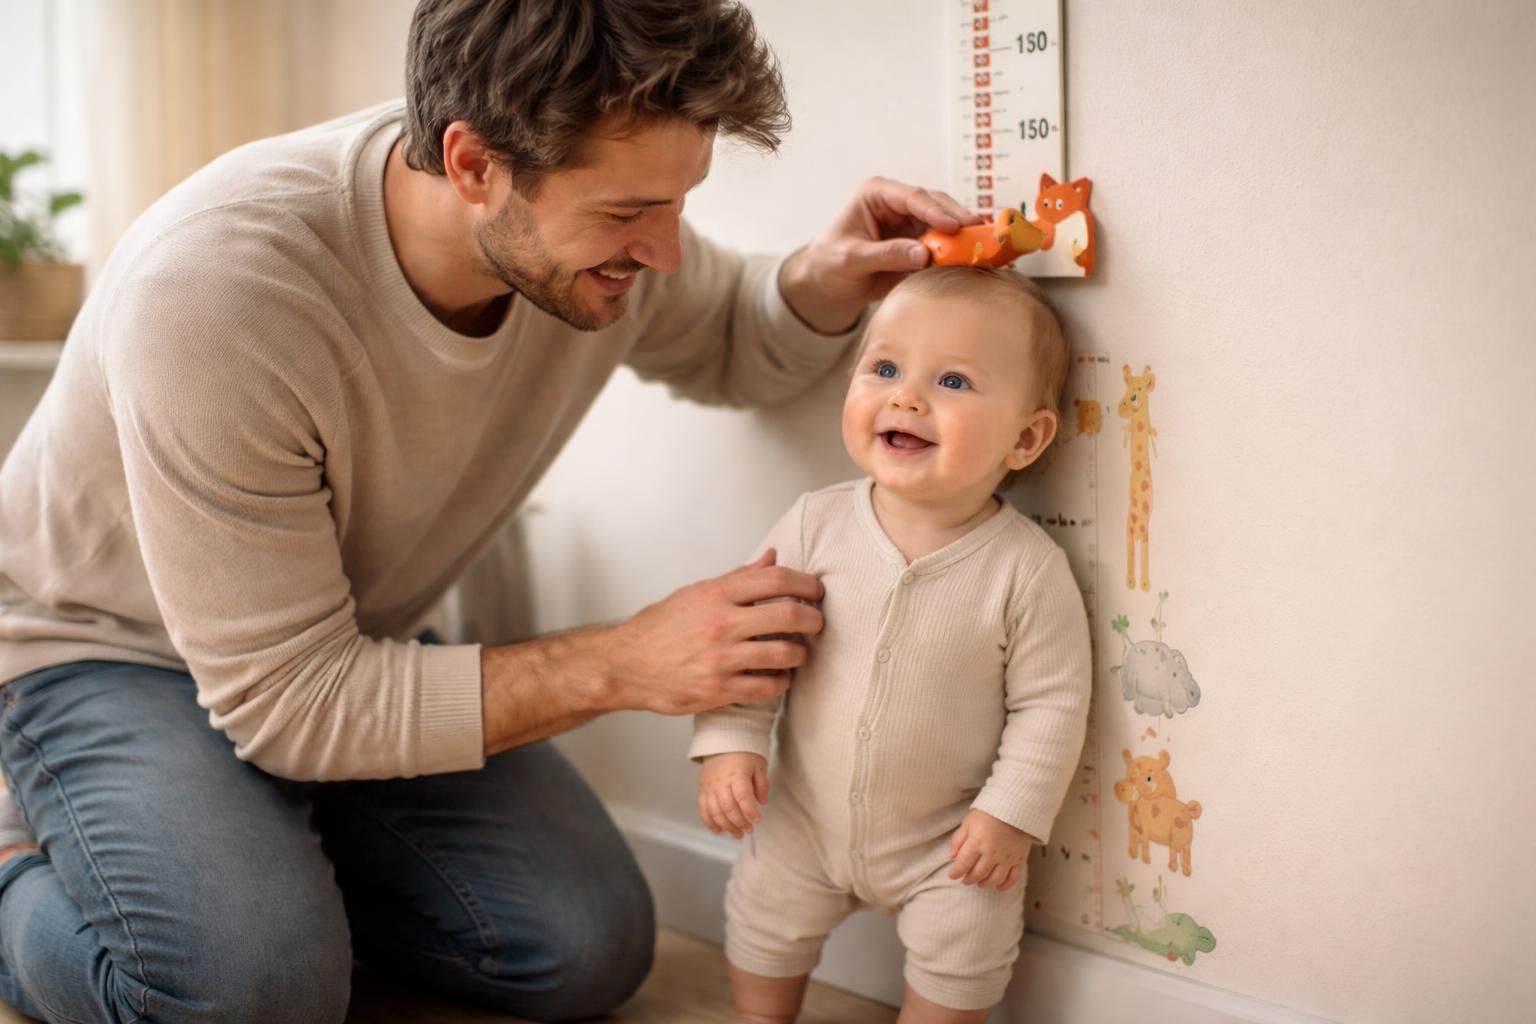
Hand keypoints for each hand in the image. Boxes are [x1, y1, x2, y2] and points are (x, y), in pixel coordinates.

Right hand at [605, 550, 822, 715]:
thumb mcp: (696, 593)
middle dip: (814, 619)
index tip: (816, 592)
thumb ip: (738, 578)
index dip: (806, 584)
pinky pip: (768, 686)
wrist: (626, 665)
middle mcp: (721, 623)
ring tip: (798, 652)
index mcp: (716, 594)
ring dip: (801, 653)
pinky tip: (779, 676)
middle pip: (788, 614)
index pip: (776, 578)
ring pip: (785, 653)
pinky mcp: (719, 689)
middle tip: (817, 623)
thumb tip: (772, 557)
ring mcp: (721, 658)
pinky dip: (782, 681)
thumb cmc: (661, 628)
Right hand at [698, 751, 768, 838]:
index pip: (743, 797)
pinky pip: (703, 809)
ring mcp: (709, 786)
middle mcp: (721, 782)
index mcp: (737, 775)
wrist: (723, 740)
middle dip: (739, 823)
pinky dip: (709, 822)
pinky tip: (718, 830)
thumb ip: (762, 784)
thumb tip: (762, 802)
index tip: (757, 819)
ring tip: (737, 834)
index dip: (750, 811)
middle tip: (748, 830)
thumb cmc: (743, 752)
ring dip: (726, 826)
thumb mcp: (759, 765)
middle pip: (728, 808)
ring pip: (715, 812)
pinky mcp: (702, 789)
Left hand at [778, 176, 981, 333]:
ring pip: (945, 223)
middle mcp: (899, 202)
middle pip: (935, 205)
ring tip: (984, 244)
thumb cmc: (831, 263)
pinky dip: (958, 250)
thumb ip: (886, 255)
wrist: (829, 284)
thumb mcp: (852, 259)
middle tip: (979, 231)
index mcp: (877, 194)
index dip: (934, 210)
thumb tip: (923, 254)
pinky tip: (974, 256)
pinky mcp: (921, 241)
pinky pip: (944, 243)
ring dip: (963, 234)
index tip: (954, 225)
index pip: (911, 197)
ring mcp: (912, 221)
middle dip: (958, 218)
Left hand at [947, 809, 1036, 891]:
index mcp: (977, 843)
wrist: (1014, 805)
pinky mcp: (1020, 859)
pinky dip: (1005, 885)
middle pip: (978, 874)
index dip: (956, 872)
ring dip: (985, 883)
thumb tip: (951, 856)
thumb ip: (959, 840)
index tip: (952, 875)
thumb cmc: (989, 812)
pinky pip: (1013, 877)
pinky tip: (998, 887)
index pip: (963, 864)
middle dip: (969, 879)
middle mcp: (992, 853)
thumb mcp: (968, 822)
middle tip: (965, 880)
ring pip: (994, 879)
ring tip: (979, 883)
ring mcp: (1007, 858)